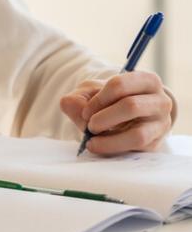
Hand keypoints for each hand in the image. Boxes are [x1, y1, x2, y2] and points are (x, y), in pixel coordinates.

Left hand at [59, 71, 173, 154]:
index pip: (120, 85)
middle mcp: (160, 101)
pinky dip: (114, 149)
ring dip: (110, 140)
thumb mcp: (92, 94)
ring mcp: (161, 124)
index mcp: (146, 81)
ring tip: (92, 141)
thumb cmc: (110, 102)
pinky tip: (99, 147)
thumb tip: (69, 104)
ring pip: (138, 134)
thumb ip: (76, 98)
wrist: (129, 119)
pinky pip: (136, 150)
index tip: (85, 112)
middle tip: (90, 126)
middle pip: (131, 106)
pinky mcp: (156, 144)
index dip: (98, 100)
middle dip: (104, 118)